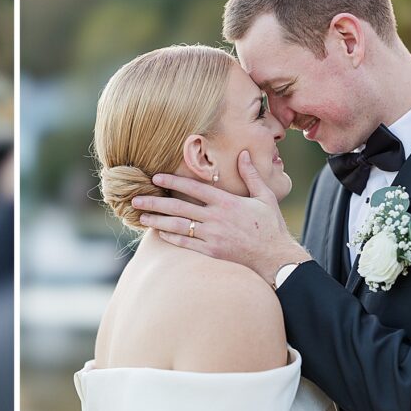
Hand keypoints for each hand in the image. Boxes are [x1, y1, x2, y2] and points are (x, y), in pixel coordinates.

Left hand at [131, 150, 309, 284]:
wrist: (275, 257)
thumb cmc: (270, 226)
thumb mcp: (264, 196)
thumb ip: (251, 175)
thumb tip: (243, 154)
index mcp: (227, 202)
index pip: (194, 188)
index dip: (173, 181)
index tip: (155, 177)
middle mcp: (216, 218)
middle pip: (178, 207)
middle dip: (155, 202)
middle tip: (135, 199)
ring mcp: (212, 236)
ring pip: (178, 226)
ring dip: (157, 220)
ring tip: (141, 216)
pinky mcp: (211, 252)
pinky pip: (185, 243)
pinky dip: (170, 237)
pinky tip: (158, 232)